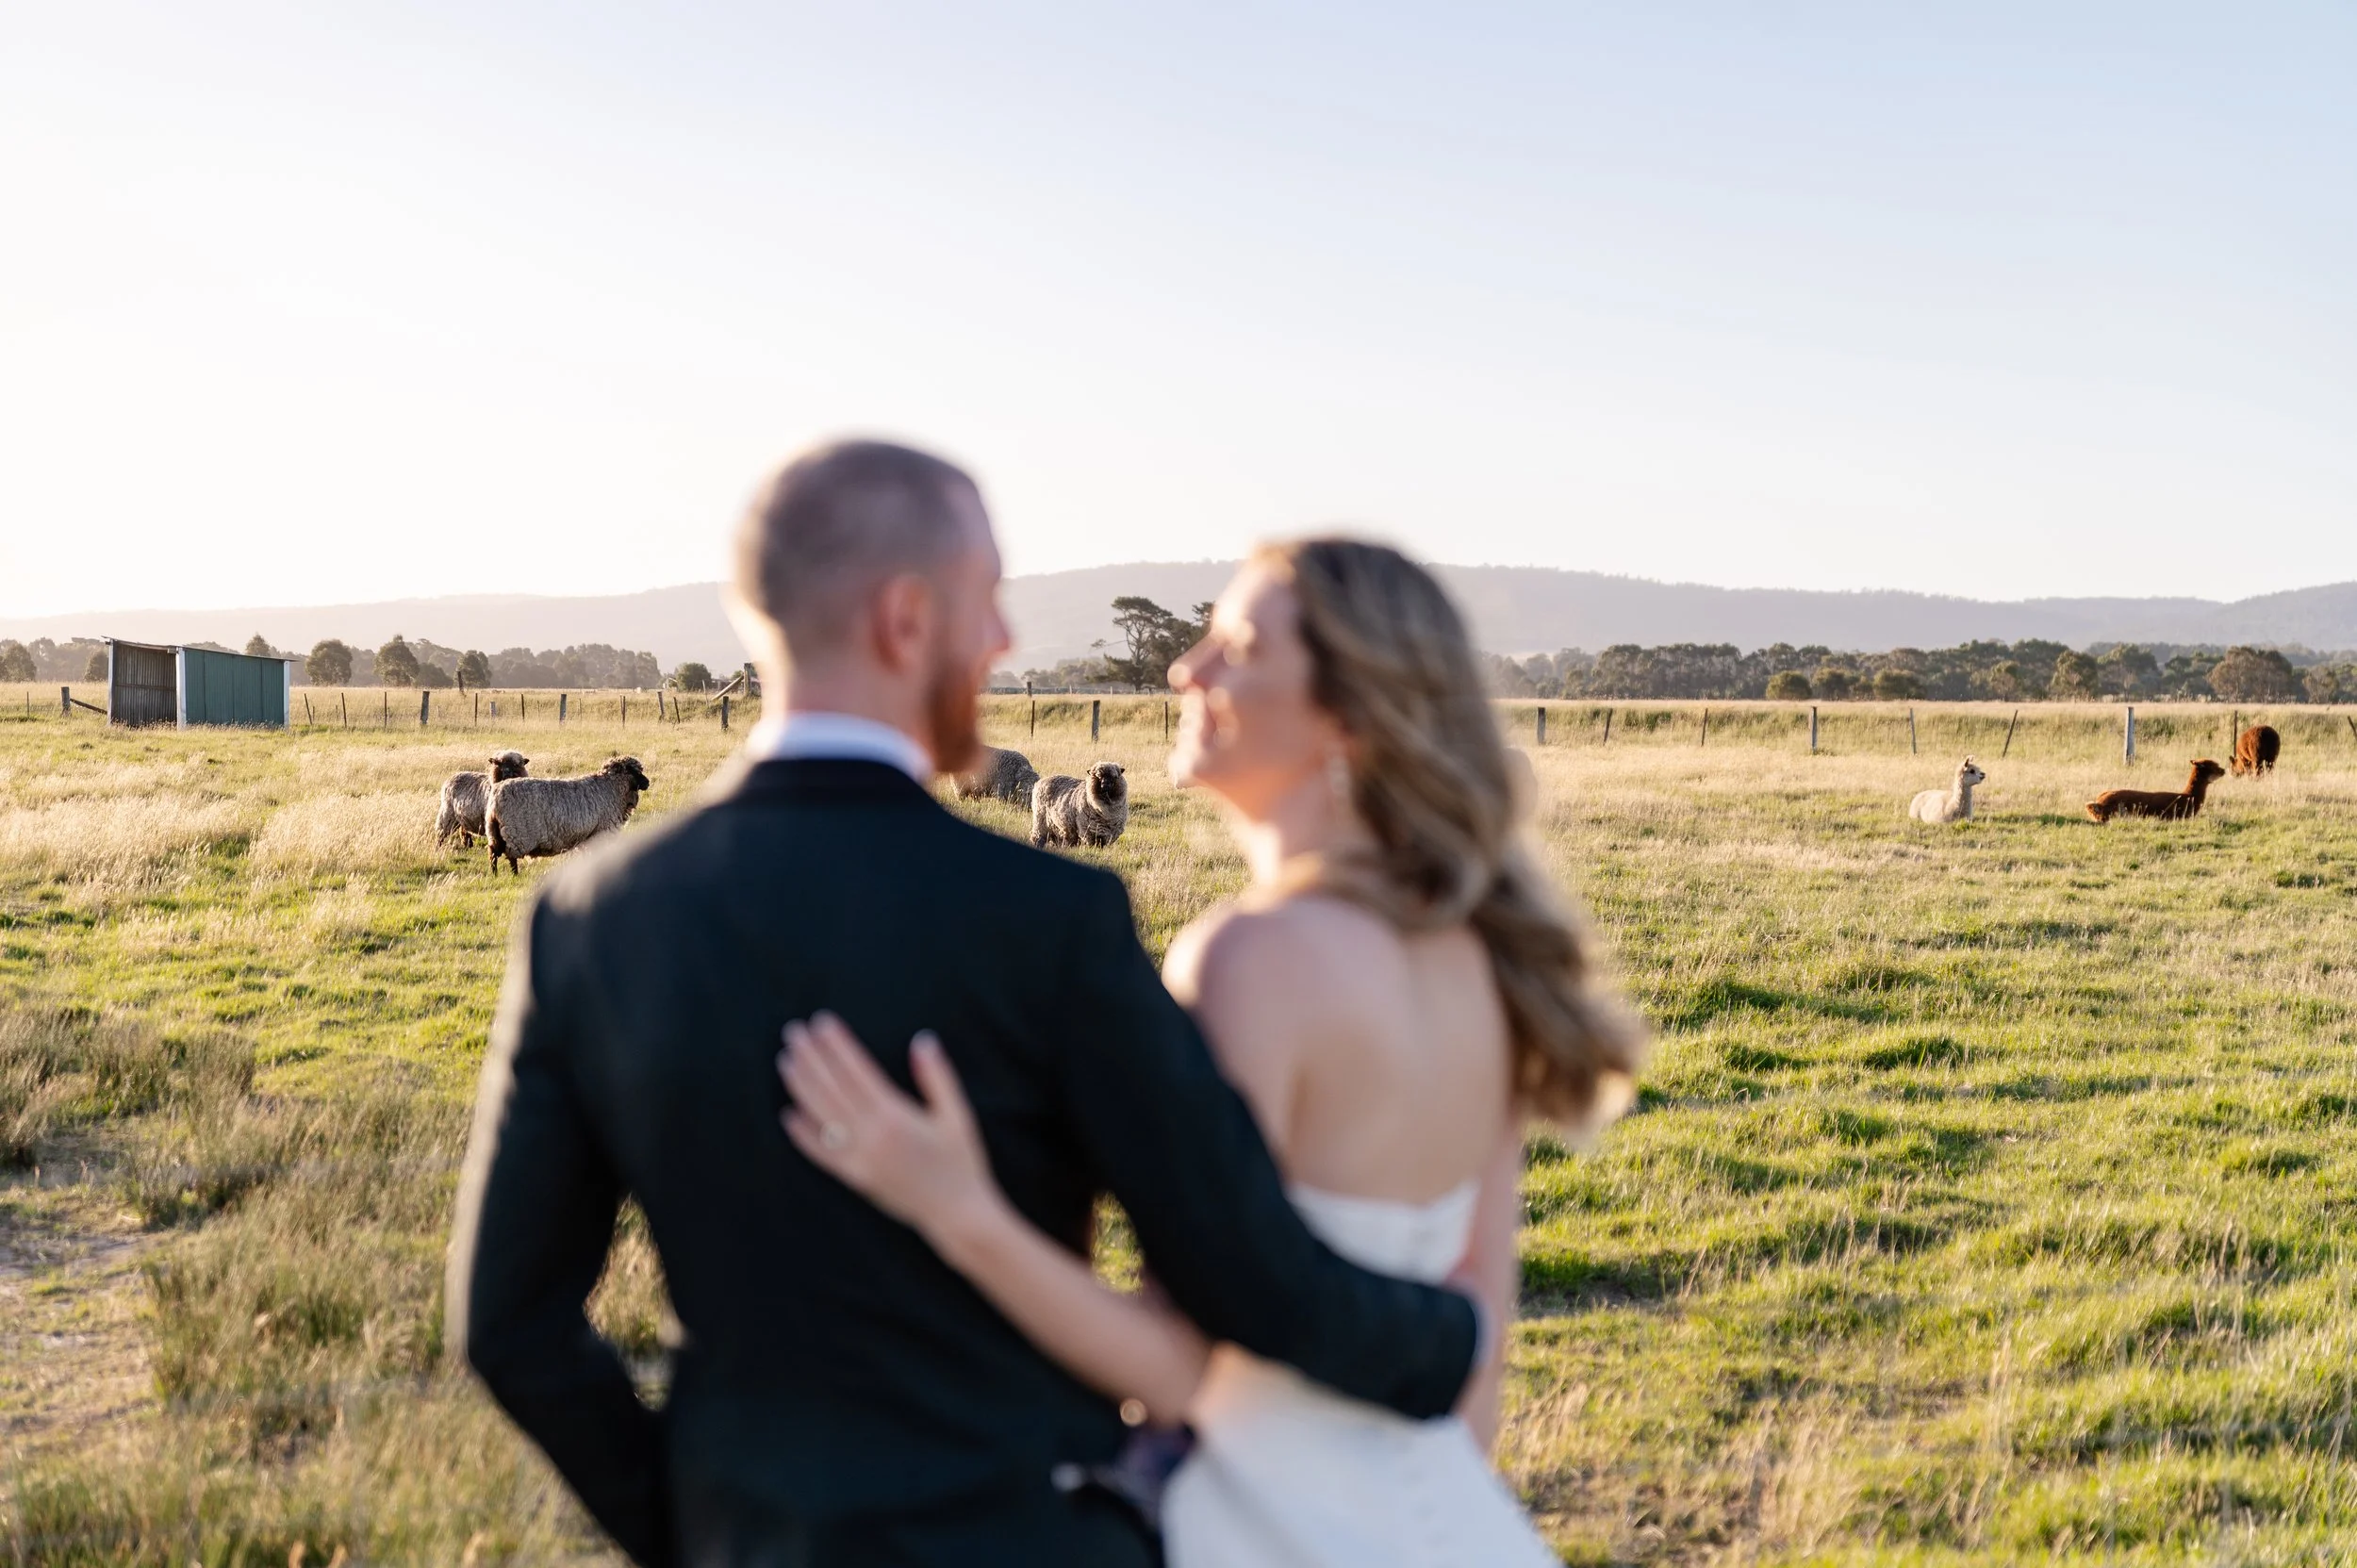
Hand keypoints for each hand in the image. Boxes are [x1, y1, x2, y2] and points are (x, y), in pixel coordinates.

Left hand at [778, 1012, 1003, 1241]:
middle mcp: (871, 1137)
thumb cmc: (962, 1162)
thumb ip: (938, 1077)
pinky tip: (789, 1115)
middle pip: (832, 1088)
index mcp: (896, 1116)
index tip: (822, 1022)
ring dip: (801, 1086)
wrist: (957, 1214)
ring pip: (820, 1116)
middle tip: (794, 1031)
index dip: (837, 1044)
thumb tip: (922, 1040)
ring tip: (786, 1060)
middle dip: (812, 1057)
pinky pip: (821, 1154)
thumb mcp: (957, 1115)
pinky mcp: (855, 1178)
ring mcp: (859, 1159)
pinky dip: (802, 1135)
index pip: (856, 1071)